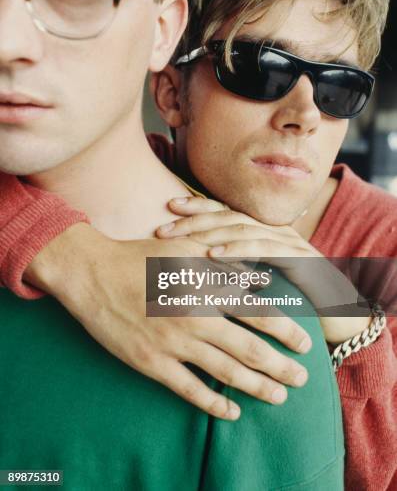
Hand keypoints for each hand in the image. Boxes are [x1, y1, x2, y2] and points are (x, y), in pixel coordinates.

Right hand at [24, 222, 311, 419]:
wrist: (93, 273)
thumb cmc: (141, 257)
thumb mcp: (186, 248)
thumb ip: (223, 263)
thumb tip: (258, 276)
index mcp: (206, 287)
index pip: (258, 312)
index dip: (286, 330)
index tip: (305, 343)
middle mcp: (196, 317)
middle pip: (249, 348)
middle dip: (280, 366)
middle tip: (302, 378)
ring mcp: (174, 343)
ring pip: (225, 371)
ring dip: (256, 387)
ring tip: (279, 397)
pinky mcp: (152, 363)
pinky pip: (189, 389)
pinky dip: (213, 403)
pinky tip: (232, 412)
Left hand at [157, 197, 371, 343]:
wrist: (341, 313)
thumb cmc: (296, 298)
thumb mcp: (260, 282)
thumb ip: (235, 271)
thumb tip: (195, 270)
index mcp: (262, 233)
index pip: (225, 212)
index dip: (197, 207)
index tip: (166, 207)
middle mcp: (273, 231)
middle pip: (227, 216)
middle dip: (192, 219)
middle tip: (161, 226)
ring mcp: (287, 242)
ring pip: (241, 228)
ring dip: (207, 231)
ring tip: (178, 237)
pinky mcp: (298, 259)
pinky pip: (263, 249)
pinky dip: (236, 250)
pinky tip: (212, 255)